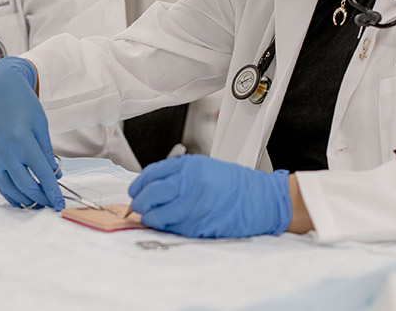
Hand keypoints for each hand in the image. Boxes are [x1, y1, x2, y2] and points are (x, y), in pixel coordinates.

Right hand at [0, 57, 63, 209]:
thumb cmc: (23, 103)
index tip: (60, 205)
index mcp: (22, 141)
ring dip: (24, 200)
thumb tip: (54, 175)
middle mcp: (6, 151)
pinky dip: (9, 193)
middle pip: (25, 186)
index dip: (52, 193)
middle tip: (51, 204)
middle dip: (40, 199)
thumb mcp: (41, 124)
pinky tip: (19, 197)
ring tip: (37, 204)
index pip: (41, 175)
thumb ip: (47, 151)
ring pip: (9, 188)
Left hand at [128, 155, 291, 237]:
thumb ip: (178, 173)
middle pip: (150, 195)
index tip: (134, 191)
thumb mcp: (204, 167)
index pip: (152, 174)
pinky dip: (164, 227)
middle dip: (139, 202)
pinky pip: (171, 228)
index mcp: (189, 167)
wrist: (261, 200)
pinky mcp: (197, 226)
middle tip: (138, 206)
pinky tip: (166, 224)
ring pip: (157, 215)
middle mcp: (188, 185)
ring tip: (150, 217)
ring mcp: (191, 206)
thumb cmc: (234, 184)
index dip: (139, 184)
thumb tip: (153, 186)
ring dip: (149, 218)